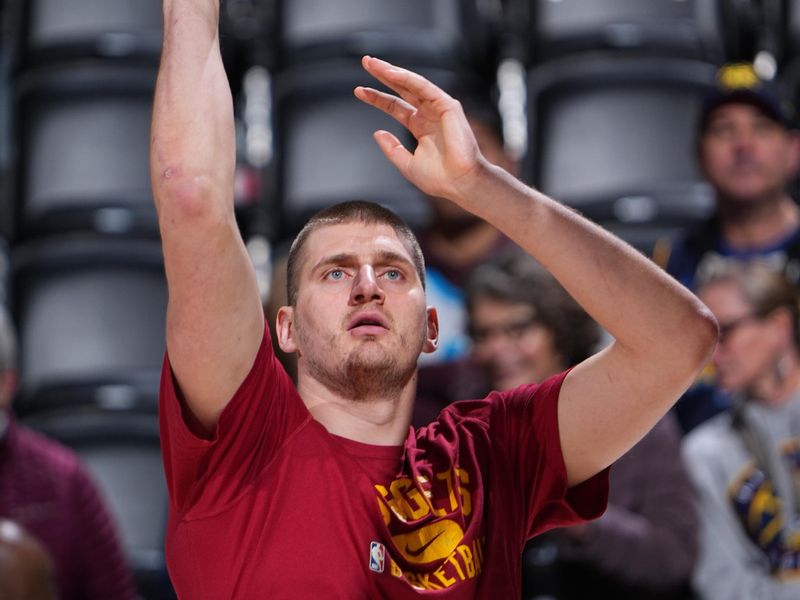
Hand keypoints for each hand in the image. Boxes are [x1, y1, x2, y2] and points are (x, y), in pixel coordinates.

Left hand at [354, 56, 486, 201]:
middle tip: (366, 62)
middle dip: (384, 75)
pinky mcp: (448, 106)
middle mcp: (429, 115)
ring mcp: (439, 109)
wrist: (460, 183)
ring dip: (393, 72)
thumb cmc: (440, 179)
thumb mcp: (407, 164)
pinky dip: (408, 79)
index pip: (396, 106)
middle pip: (402, 90)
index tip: (358, 91)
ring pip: (412, 84)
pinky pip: (425, 87)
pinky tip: (391, 73)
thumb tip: (376, 133)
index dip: (377, 98)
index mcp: (420, 127)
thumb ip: (392, 149)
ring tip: (373, 64)